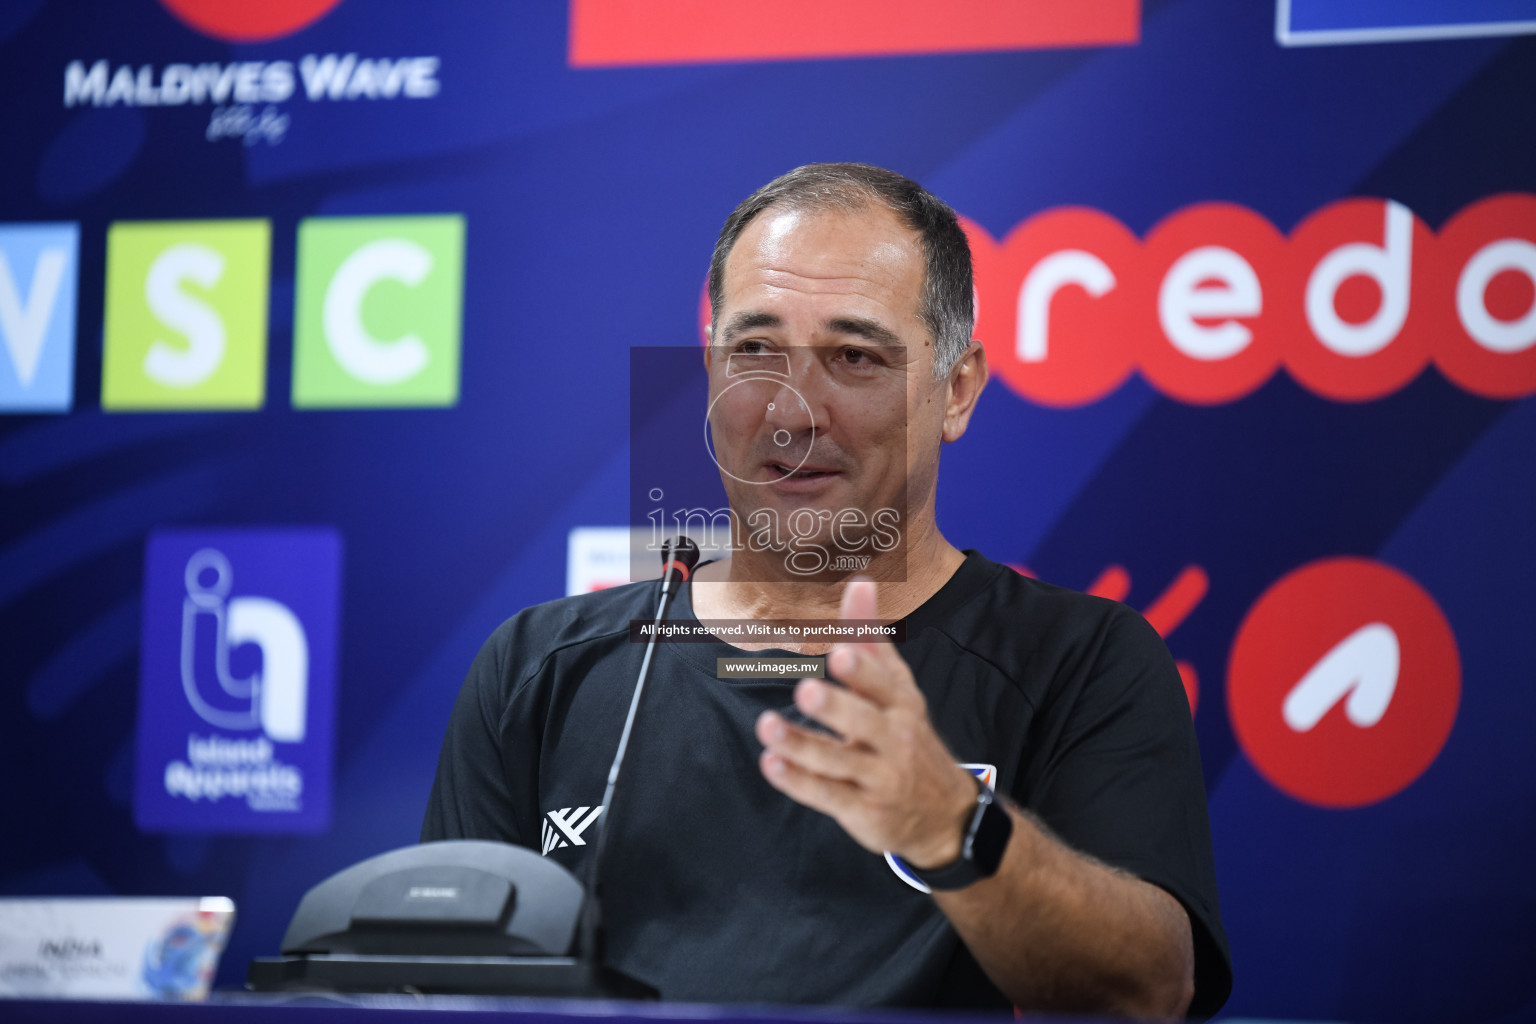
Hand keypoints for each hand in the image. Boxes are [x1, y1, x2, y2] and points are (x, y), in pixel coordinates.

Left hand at [754, 578, 978, 868]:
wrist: (943, 813)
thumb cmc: (906, 734)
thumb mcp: (897, 688)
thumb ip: (870, 637)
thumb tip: (860, 582)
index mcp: (901, 704)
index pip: (883, 684)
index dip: (862, 671)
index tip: (840, 653)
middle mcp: (893, 739)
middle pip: (864, 722)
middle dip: (836, 706)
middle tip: (805, 689)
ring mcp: (878, 777)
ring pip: (837, 761)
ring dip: (801, 743)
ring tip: (766, 724)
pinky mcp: (861, 810)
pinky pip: (827, 795)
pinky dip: (798, 781)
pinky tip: (771, 764)